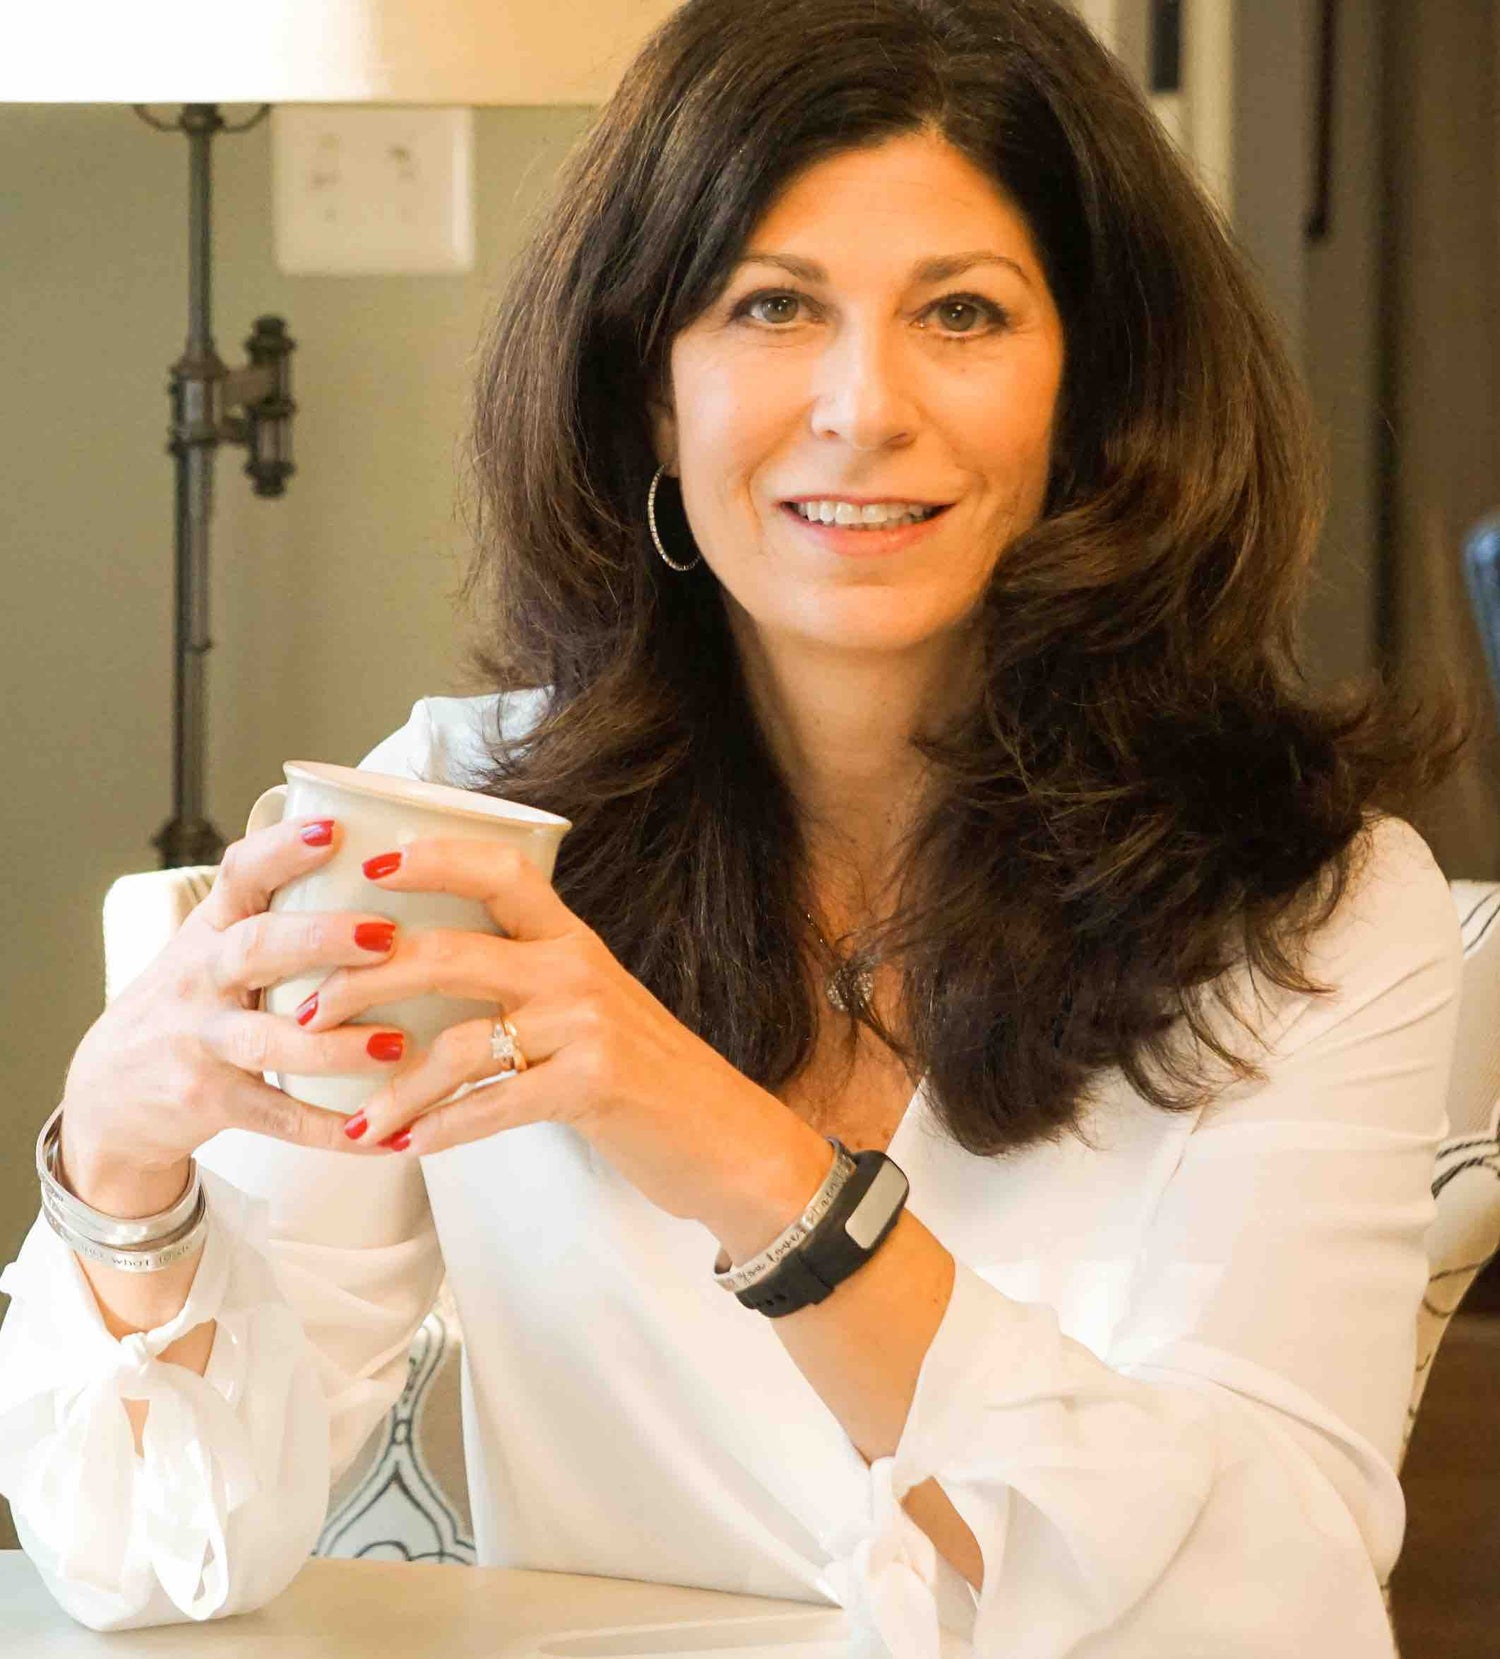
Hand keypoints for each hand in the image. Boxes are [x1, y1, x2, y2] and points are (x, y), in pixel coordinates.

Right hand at [58, 815, 413, 1204]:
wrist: (108, 1092)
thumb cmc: (190, 1002)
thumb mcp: (215, 942)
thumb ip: (277, 905)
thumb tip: (379, 850)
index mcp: (213, 928)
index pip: (239, 874)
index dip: (282, 850)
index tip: (332, 829)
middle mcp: (203, 978)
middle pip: (255, 949)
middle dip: (321, 939)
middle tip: (385, 934)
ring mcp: (202, 1043)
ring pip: (268, 1041)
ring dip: (336, 1045)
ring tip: (397, 1043)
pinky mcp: (210, 1102)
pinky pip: (276, 1117)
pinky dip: (328, 1129)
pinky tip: (380, 1134)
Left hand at [306, 836, 821, 1231]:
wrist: (723, 1136)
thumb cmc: (645, 1073)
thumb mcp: (590, 1007)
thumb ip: (524, 982)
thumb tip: (427, 977)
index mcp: (571, 938)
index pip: (500, 870)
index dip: (432, 860)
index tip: (369, 869)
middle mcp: (576, 969)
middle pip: (450, 953)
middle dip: (367, 981)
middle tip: (311, 1012)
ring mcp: (587, 1025)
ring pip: (461, 1041)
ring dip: (396, 1085)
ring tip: (358, 1117)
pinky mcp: (592, 1083)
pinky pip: (493, 1104)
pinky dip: (442, 1129)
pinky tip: (407, 1147)